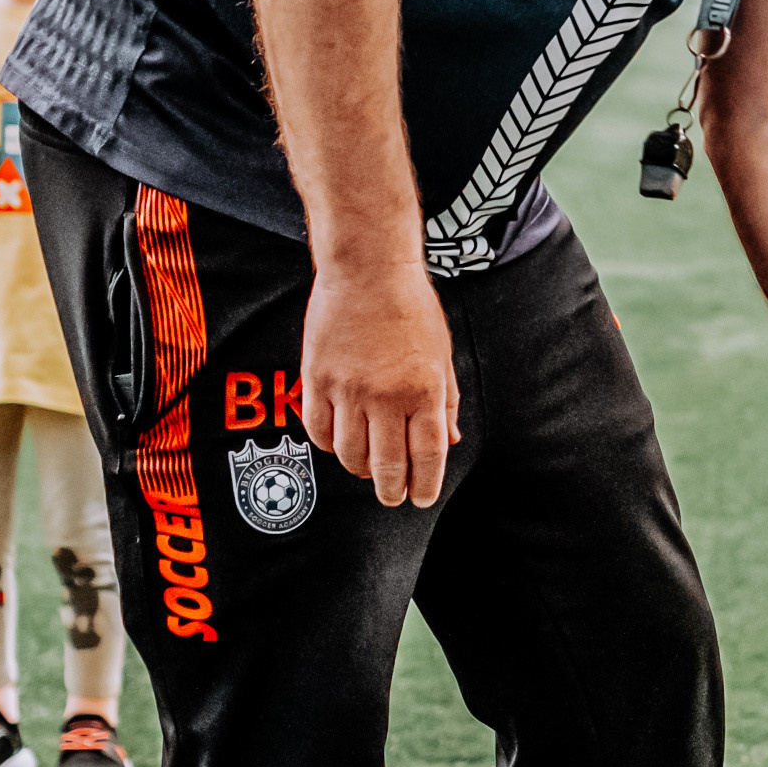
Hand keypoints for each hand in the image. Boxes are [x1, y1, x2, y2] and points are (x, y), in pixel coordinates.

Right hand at [301, 258, 459, 507]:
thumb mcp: (442, 354)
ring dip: (360, 470)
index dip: (425, 485)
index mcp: (425, 391)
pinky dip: (329, 444)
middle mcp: (386, 396)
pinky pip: (318, 430)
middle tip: (393, 497)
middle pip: (387, 466)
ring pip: (349, 455)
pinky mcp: (316, 379)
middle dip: (392, 490)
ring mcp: (348, 389)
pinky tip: (339, 443)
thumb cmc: (410, 308)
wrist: (367, 267)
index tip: (421, 499)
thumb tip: (450, 442)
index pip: (427, 457)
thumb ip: (446, 402)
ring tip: (367, 469)